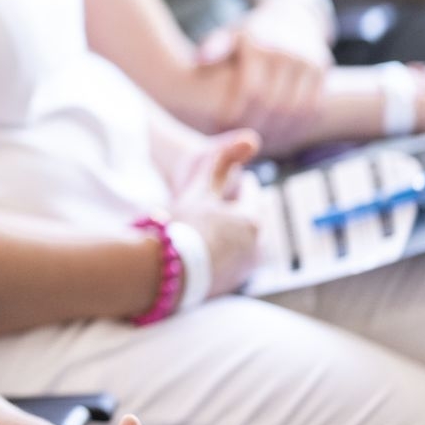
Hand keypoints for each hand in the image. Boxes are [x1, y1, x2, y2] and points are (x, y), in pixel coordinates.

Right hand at [167, 130, 262, 301]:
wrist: (167, 272)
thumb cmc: (185, 225)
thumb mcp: (201, 189)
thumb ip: (223, 164)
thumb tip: (252, 139)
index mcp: (253, 220)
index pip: (252, 194)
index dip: (245, 183)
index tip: (242, 178)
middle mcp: (257, 246)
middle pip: (255, 220)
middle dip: (245, 209)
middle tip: (233, 201)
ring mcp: (245, 268)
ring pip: (248, 243)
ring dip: (238, 233)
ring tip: (221, 227)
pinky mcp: (231, 285)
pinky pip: (236, 261)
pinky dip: (229, 252)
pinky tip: (212, 250)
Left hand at [199, 12, 326, 149]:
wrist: (291, 16)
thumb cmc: (250, 34)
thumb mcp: (229, 34)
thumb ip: (214, 47)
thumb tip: (201, 60)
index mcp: (259, 46)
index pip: (251, 91)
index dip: (237, 116)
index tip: (222, 131)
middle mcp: (287, 52)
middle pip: (274, 104)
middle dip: (257, 129)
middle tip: (242, 145)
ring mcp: (309, 61)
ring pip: (296, 110)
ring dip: (280, 134)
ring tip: (262, 148)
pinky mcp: (323, 70)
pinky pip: (314, 107)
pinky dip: (300, 127)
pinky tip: (284, 139)